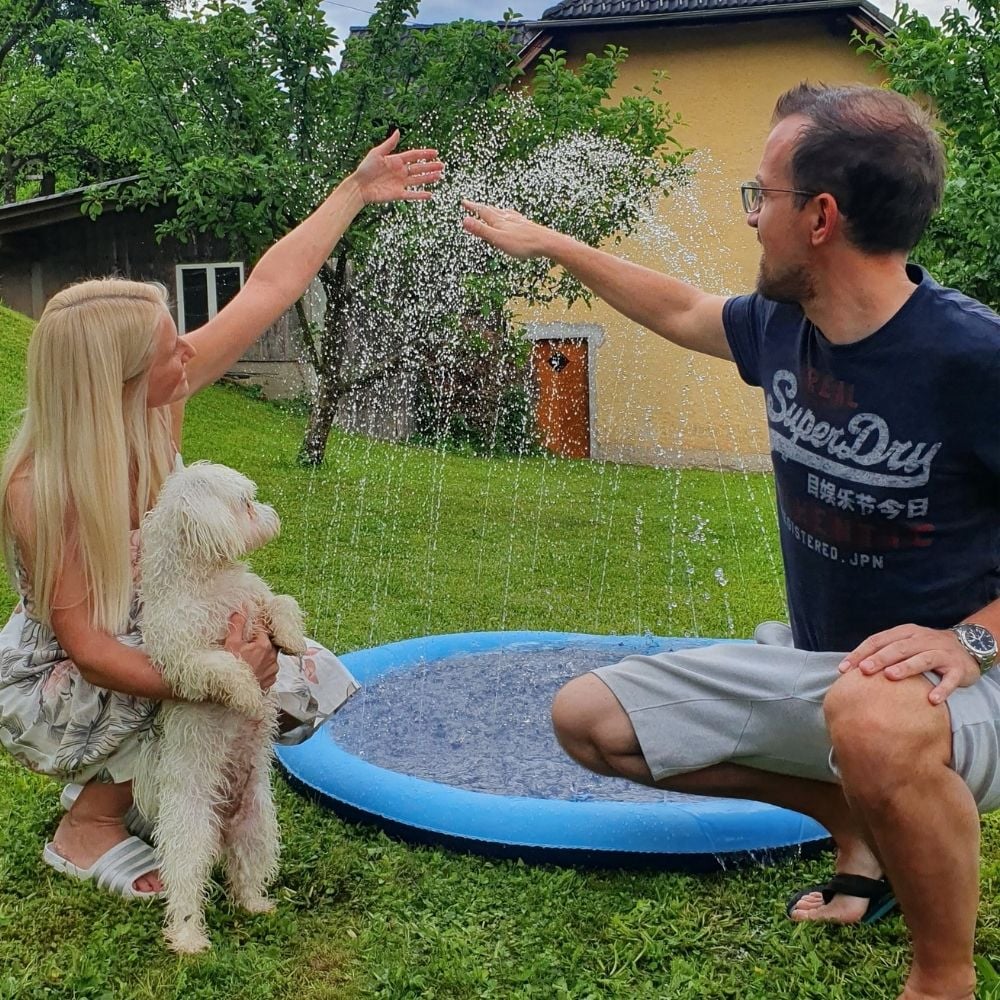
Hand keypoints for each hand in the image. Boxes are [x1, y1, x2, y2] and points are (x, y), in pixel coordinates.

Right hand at [225, 611, 278, 692]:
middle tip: (249, 640)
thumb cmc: (230, 668)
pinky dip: (263, 665)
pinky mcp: (270, 681)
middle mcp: (272, 657)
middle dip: (260, 639)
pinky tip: (253, 667)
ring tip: (250, 654)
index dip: (257, 623)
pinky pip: (269, 669)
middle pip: (269, 642)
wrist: (231, 693)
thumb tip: (240, 611)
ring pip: (271, 656)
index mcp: (264, 645)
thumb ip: (237, 625)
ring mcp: (272, 670)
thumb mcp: (231, 644)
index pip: (264, 627)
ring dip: (263, 653)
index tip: (252, 620)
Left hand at [351, 130, 443, 204]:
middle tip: (442, 165)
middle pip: (419, 168)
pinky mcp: (398, 194)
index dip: (424, 154)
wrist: (359, 187)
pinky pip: (412, 194)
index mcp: (396, 160)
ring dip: (429, 178)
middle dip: (430, 166)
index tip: (435, 152)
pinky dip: (420, 195)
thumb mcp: (377, 153)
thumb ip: (389, 144)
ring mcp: (400, 183)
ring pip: (418, 180)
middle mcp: (400, 171)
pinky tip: (430, 194)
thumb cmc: (365, 168)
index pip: (414, 156)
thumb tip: (398, 131)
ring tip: (439, 176)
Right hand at [461, 200, 554, 258]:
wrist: (547, 242)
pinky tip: (512, 216)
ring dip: (493, 210)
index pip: (482, 211)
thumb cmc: (523, 244)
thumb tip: (464, 220)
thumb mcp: (498, 239)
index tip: (463, 201)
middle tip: (471, 204)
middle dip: (480, 207)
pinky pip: (512, 216)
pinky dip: (507, 214)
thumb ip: (481, 230)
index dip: (472, 207)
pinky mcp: (526, 225)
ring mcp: (517, 220)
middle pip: (491, 210)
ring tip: (489, 209)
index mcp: (499, 221)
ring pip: (502, 212)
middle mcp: (508, 218)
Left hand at [837, 623, 980, 704]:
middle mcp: (923, 639)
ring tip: (891, 676)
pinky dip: (942, 688)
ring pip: (923, 658)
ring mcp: (942, 652)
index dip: (860, 653)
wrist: (969, 647)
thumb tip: (851, 670)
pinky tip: (932, 699)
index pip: (878, 640)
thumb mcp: (905, 645)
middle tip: (864, 670)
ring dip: (907, 667)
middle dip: (879, 658)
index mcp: (905, 633)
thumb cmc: (926, 649)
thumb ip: (883, 652)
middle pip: (898, 648)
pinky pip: (950, 678)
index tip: (843, 669)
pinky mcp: (958, 667)